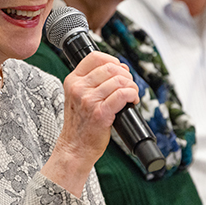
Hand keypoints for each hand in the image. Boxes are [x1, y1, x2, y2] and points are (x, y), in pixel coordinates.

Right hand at [42, 52, 138, 195]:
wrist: (75, 147)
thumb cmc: (80, 123)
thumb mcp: (77, 96)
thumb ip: (92, 81)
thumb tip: (119, 68)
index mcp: (72, 80)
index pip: (95, 57)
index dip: (112, 60)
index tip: (119, 70)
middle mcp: (78, 88)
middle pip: (111, 68)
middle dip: (126, 76)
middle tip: (128, 87)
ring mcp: (88, 100)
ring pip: (119, 81)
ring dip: (132, 87)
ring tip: (131, 97)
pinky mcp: (100, 113)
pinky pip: (123, 95)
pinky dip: (132, 96)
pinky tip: (131, 103)